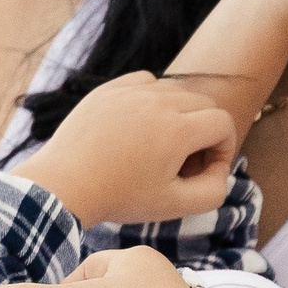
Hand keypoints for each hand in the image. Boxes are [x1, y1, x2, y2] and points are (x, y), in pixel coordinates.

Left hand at [33, 71, 238, 225]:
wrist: (64, 186)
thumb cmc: (120, 198)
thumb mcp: (174, 205)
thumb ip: (213, 191)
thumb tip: (219, 169)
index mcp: (178, 129)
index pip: (223, 123)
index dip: (222, 149)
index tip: (203, 170)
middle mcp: (158, 101)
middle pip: (203, 104)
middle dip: (204, 132)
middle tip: (183, 162)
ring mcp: (131, 91)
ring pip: (175, 90)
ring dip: (179, 114)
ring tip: (161, 145)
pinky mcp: (109, 89)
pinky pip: (145, 81)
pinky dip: (152, 99)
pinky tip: (140, 127)